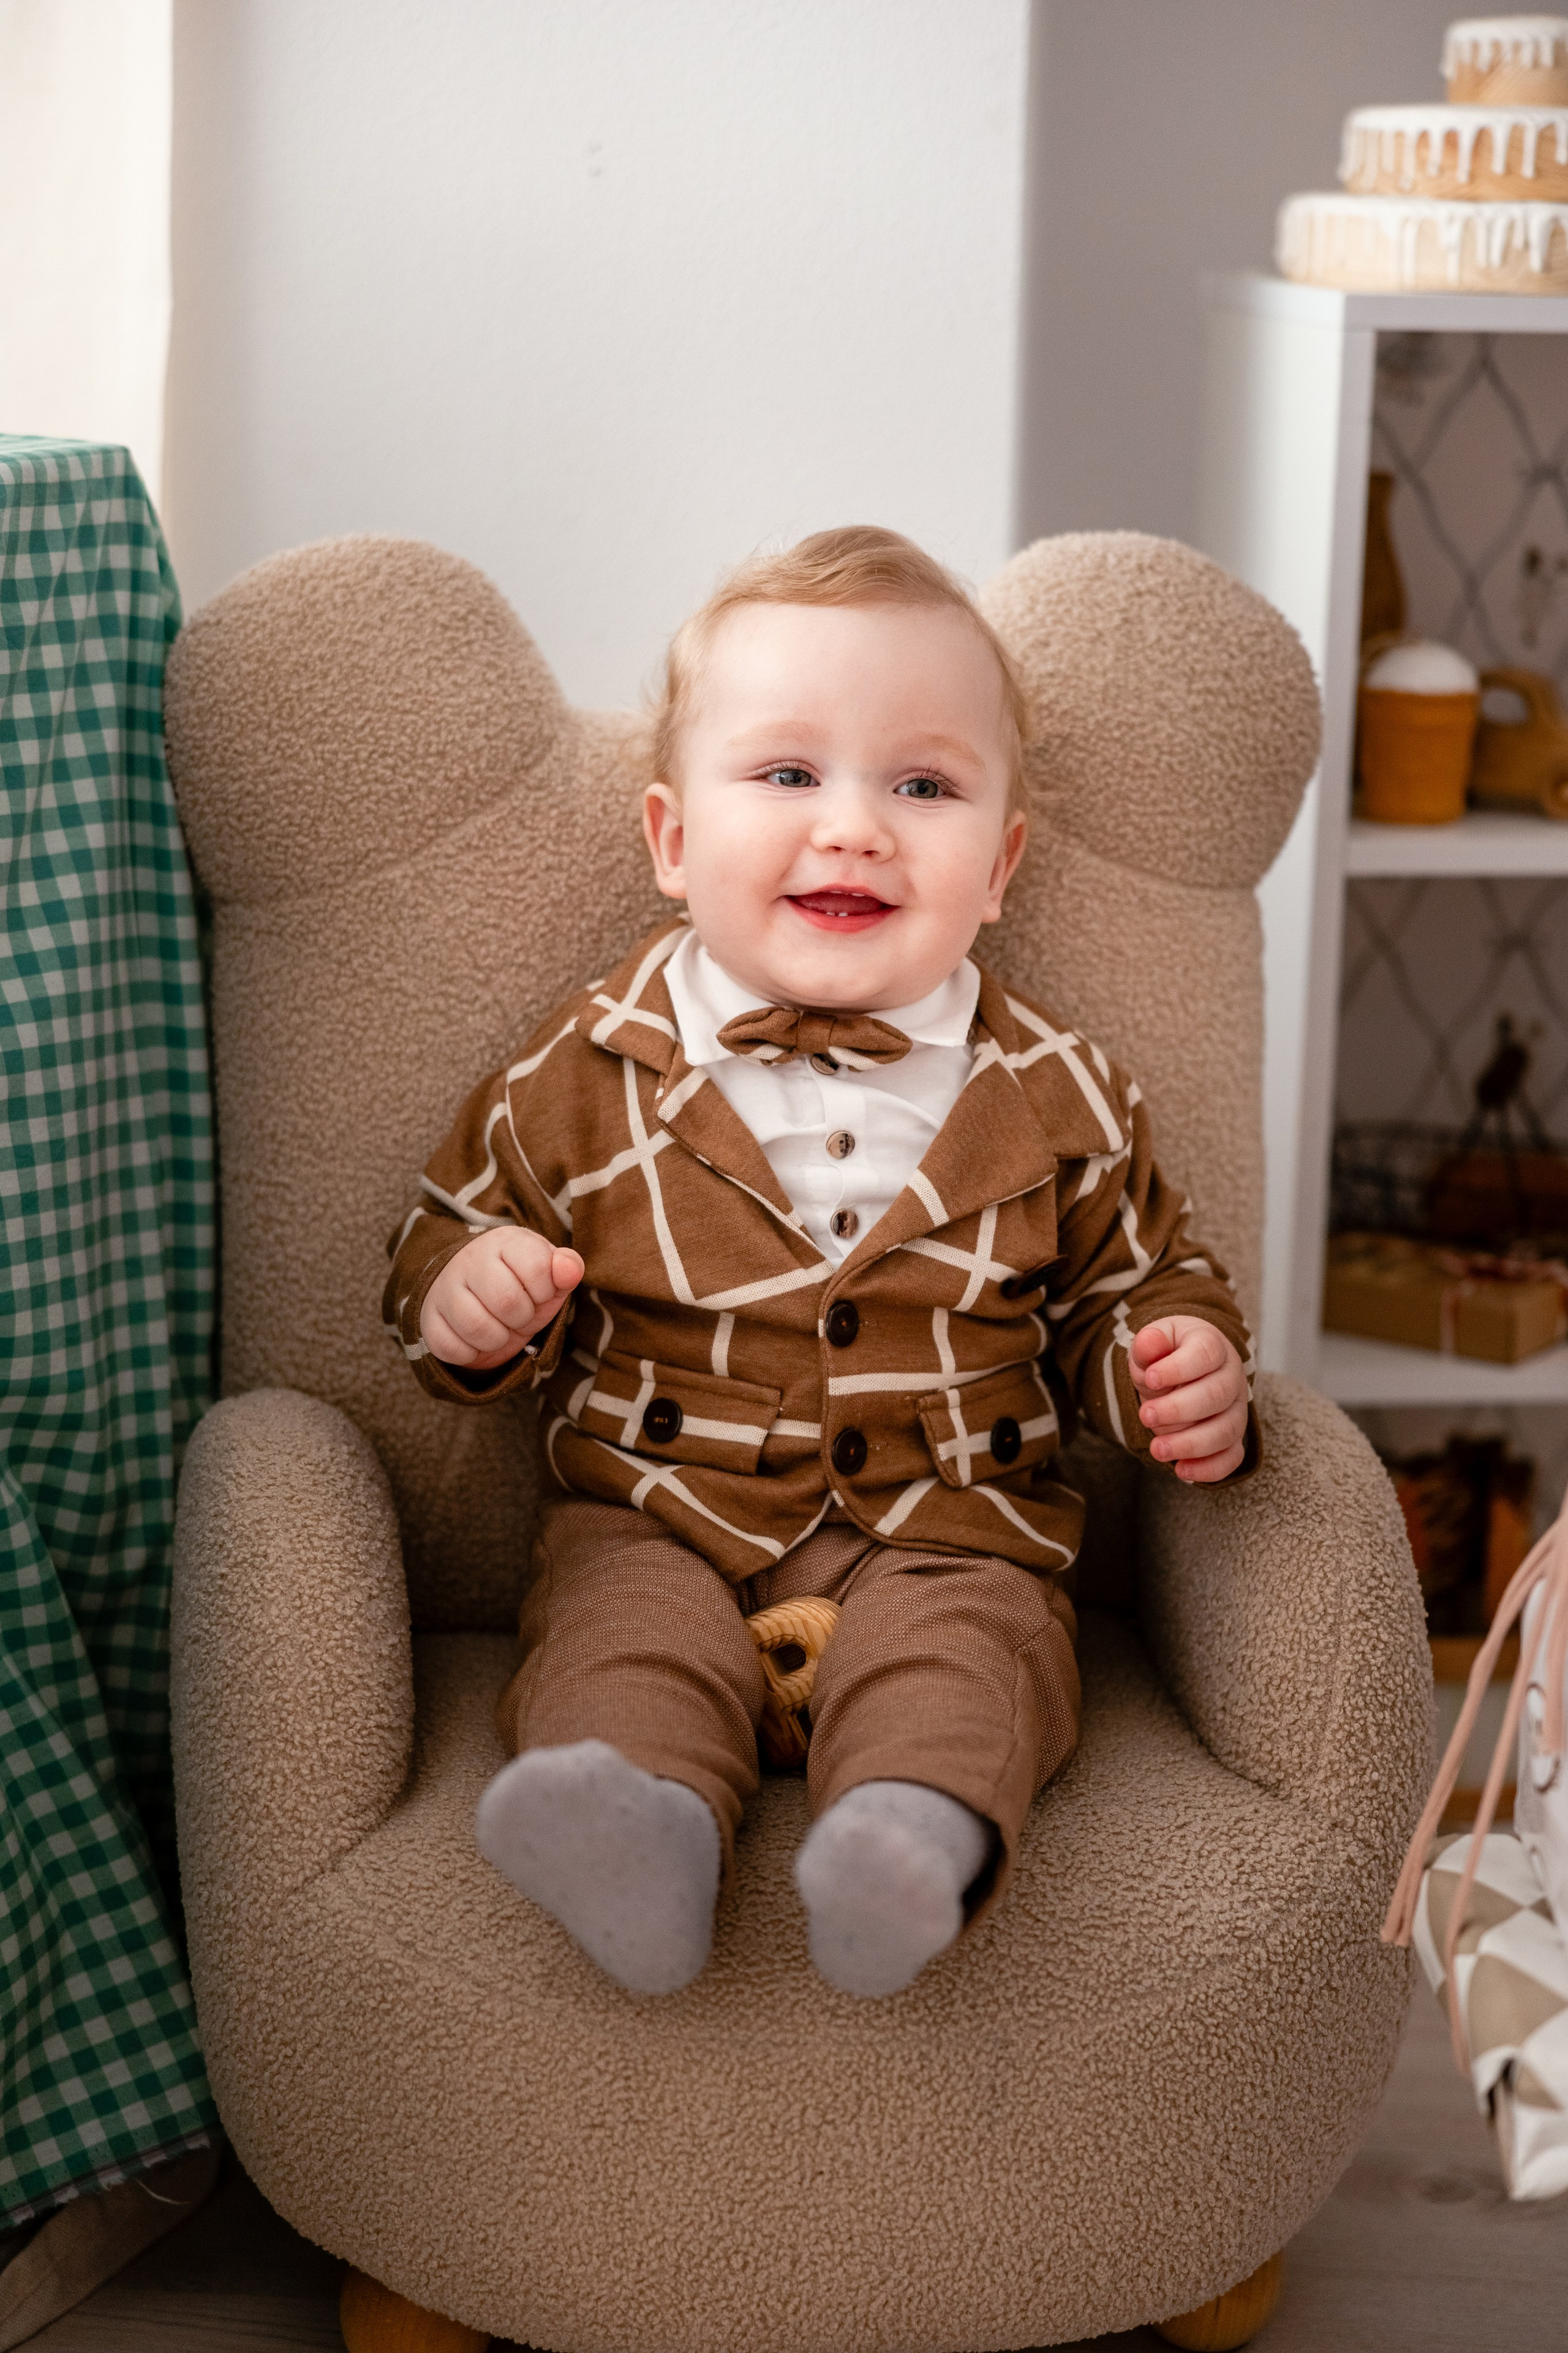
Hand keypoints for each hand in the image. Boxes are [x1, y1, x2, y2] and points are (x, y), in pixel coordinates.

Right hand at [421, 1227, 583, 1370]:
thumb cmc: (520, 1286)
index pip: (536, 1267)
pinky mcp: (428, 1318)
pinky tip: (475, 1339)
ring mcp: (444, 1288)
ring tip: (498, 1327)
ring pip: (477, 1326)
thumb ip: (566, 1269)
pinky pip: (450, 1347)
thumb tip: (569, 1269)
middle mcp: (469, 1259)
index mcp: (504, 1242)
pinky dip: (470, 1353)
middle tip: (517, 1314)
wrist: (475, 1296)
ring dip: (497, 1338)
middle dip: (522, 1317)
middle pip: (506, 1300)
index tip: (538, 1292)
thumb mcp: (549, 1277)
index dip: (545, 1290)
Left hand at [1129, 1316, 1247, 1483]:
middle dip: (1179, 1410)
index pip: (1205, 1354)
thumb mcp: (1154, 1342)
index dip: (1178, 1369)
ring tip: (1157, 1449)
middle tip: (1145, 1416)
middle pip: (1217, 1395)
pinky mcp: (1233, 1436)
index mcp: (1213, 1346)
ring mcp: (1236, 1408)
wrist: (1182, 1368)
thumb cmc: (1167, 1355)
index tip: (1150, 1379)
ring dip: (1191, 1443)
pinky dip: (1210, 1468)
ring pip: (1227, 1429)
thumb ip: (1149, 1343)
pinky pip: (1232, 1456)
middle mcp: (1231, 1377)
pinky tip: (1182, 1471)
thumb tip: (1148, 1341)